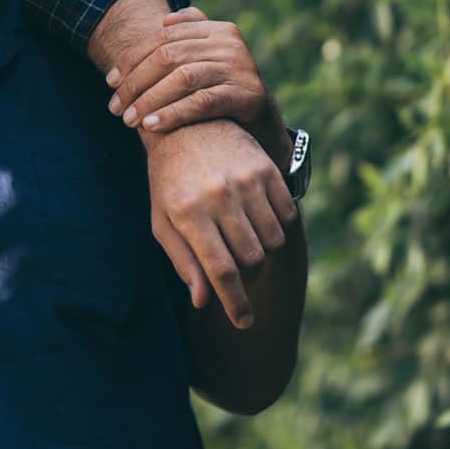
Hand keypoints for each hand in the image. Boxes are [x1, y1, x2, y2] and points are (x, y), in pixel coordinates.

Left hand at [106, 7, 286, 159]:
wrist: (263, 125)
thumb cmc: (223, 91)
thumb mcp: (207, 61)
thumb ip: (188, 39)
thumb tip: (163, 20)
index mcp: (217, 29)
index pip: (163, 37)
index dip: (132, 58)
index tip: (110, 81)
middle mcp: (230, 42)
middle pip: (169, 56)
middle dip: (136, 82)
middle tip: (115, 108)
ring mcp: (240, 67)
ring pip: (182, 78)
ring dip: (150, 100)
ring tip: (129, 120)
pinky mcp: (248, 95)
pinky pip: (201, 102)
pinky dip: (173, 114)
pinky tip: (152, 126)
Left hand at [144, 120, 296, 328]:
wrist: (186, 127)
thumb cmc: (168, 182)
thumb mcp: (163, 222)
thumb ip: (184, 262)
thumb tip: (203, 301)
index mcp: (188, 212)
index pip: (221, 270)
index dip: (235, 302)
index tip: (244, 322)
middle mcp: (219, 196)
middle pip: (251, 259)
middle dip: (248, 277)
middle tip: (238, 273)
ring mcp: (245, 180)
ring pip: (273, 241)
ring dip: (263, 253)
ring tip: (245, 243)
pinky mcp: (266, 169)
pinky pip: (287, 215)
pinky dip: (278, 228)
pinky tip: (259, 221)